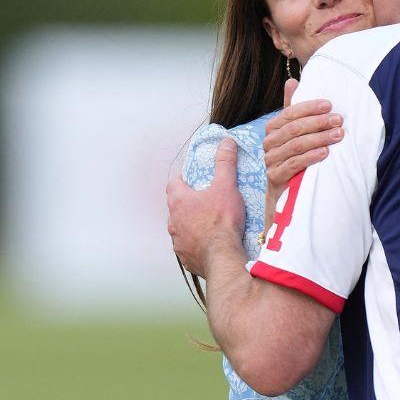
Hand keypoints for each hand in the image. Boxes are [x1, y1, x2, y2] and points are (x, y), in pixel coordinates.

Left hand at [167, 138, 246, 277]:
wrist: (222, 256)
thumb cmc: (221, 220)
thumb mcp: (226, 186)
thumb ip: (225, 163)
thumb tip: (226, 143)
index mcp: (179, 201)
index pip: (173, 185)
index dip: (183, 181)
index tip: (195, 181)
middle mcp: (173, 221)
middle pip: (177, 207)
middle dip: (190, 204)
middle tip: (207, 202)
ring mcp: (177, 241)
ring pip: (182, 228)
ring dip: (192, 225)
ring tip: (210, 225)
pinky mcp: (185, 257)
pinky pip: (188, 247)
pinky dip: (196, 244)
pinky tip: (210, 244)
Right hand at [263, 79, 342, 220]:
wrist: (284, 194)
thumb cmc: (294, 158)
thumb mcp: (295, 133)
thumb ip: (293, 109)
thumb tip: (292, 81)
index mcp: (273, 129)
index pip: (290, 113)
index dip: (310, 107)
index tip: (330, 105)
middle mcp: (268, 143)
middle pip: (294, 128)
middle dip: (318, 123)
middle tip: (339, 120)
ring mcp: (270, 161)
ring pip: (295, 145)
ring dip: (318, 139)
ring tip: (338, 135)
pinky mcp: (274, 178)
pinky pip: (293, 164)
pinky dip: (310, 157)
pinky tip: (325, 153)